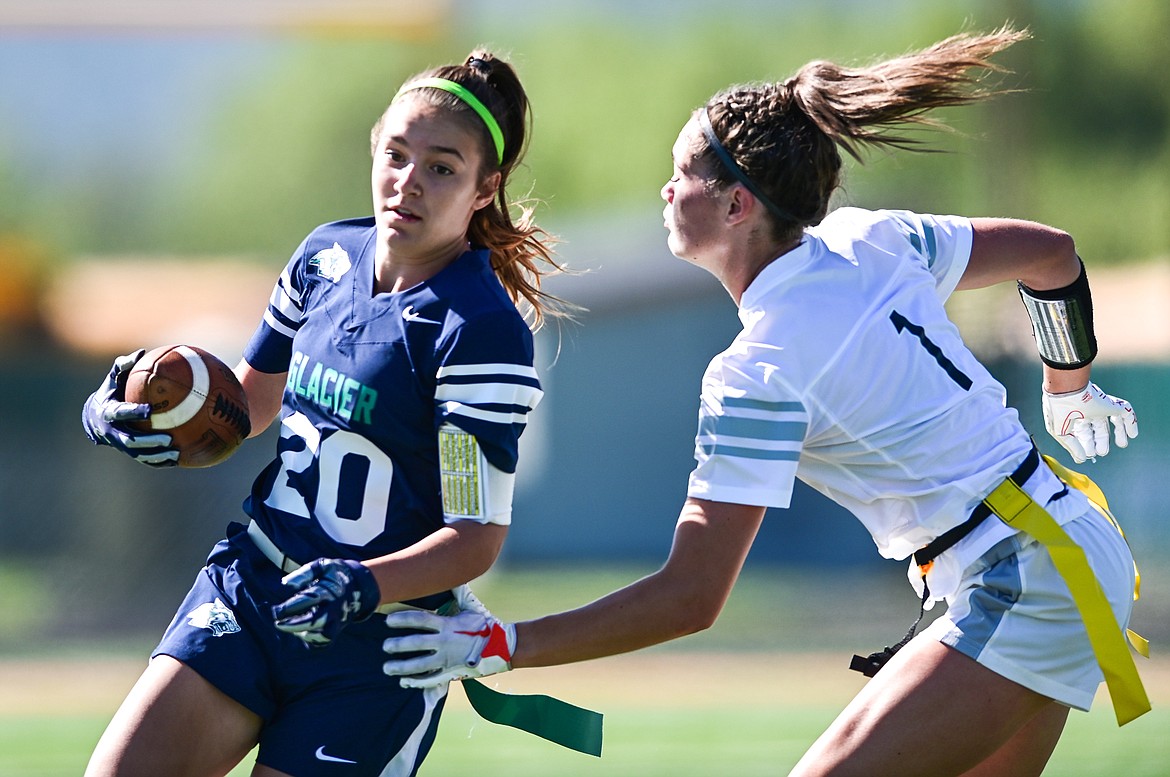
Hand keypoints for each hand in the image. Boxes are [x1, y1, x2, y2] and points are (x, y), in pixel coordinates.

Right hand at [81, 349, 178, 466]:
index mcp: (109, 412)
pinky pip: (145, 460)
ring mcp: (120, 445)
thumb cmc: (111, 393)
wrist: (95, 418)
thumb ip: (123, 366)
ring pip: (139, 454)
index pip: (121, 413)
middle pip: (130, 440)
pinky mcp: (129, 452)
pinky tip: (178, 460)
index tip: (150, 410)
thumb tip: (141, 352)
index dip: (133, 412)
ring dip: (157, 456)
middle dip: (149, 441)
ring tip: (176, 453)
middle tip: (168, 439)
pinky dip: (159, 462)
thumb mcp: (113, 379)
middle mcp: (113, 432)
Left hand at [272, 558, 379, 645]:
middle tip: (278, 624)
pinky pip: (325, 641)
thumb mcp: (322, 566)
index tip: (276, 611)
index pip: (308, 600)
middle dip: (294, 625)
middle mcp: (335, 607)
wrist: (360, 585)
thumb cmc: (334, 575)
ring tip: (289, 627)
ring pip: (322, 634)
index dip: (290, 607)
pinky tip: (301, 633)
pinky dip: (312, 640)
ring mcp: (338, 620)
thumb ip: (304, 573)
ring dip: (303, 634)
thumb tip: (285, 584)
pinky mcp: (338, 628)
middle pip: (315, 621)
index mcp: (329, 591)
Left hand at [382, 601, 515, 688]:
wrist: (503, 647)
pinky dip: (417, 682)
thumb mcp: (472, 607)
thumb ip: (458, 593)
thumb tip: (452, 575)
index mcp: (448, 624)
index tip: (388, 620)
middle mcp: (445, 642)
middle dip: (398, 645)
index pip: (420, 620)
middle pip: (416, 643)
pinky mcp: (452, 673)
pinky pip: (431, 680)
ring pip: (419, 665)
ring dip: (401, 667)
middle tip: (385, 646)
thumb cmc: (486, 624)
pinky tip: (404, 682)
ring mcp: (447, 660)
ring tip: (387, 667)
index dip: (402, 619)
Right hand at [1043, 382, 1137, 462]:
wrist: (1067, 389)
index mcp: (1072, 416)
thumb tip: (1082, 460)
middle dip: (1100, 440)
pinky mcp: (1112, 404)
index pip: (1082, 431)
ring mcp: (1100, 406)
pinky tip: (1132, 434)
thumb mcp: (1060, 432)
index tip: (1088, 455)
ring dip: (1118, 432)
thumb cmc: (1059, 409)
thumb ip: (1072, 447)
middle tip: (1101, 452)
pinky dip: (1130, 424)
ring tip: (1122, 444)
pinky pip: (1125, 413)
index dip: (1085, 443)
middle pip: (1097, 427)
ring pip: (1113, 419)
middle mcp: (1087, 410)